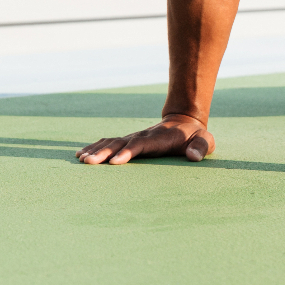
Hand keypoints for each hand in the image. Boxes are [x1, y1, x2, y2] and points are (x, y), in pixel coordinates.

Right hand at [75, 114, 214, 164]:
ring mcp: (133, 138)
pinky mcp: (128, 141)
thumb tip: (193, 156)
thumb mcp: (204, 140)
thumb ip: (200, 147)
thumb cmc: (194, 136)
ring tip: (81, 160)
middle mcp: (142, 136)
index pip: (141, 145)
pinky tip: (80, 155)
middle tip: (88, 163)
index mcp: (158, 139)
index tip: (115, 162)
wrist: (184, 121)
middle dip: (104, 153)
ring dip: (96, 150)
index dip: (128, 152)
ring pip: (111, 142)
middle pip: (120, 143)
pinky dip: (94, 147)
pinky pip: (108, 142)